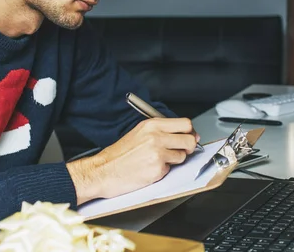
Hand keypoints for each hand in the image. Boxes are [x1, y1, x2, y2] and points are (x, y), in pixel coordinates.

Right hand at [66, 118, 199, 204]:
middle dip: (189, 146)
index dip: (190, 132)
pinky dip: (164, 171)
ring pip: (182, 156)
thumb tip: (185, 133)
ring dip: (175, 160)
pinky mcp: (157, 169)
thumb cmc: (119, 154)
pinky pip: (171, 169)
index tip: (188, 136)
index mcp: (152, 125)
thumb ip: (161, 131)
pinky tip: (151, 169)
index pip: (185, 123)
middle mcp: (156, 137)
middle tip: (181, 150)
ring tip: (158, 160)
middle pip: (190, 139)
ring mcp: (158, 153)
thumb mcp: (139, 133)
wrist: (104, 170)